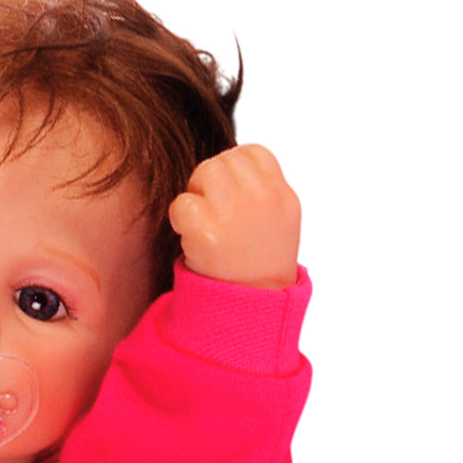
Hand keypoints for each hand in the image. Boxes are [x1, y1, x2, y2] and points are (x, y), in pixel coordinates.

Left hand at [169, 144, 300, 288]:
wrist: (250, 310)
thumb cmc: (258, 266)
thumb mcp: (279, 221)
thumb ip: (263, 189)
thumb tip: (229, 164)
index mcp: (282, 196)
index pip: (252, 153)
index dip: (233, 169)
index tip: (229, 197)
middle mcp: (263, 200)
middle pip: (222, 161)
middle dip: (210, 184)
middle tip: (211, 215)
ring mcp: (236, 214)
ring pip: (203, 173)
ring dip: (195, 197)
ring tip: (203, 226)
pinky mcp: (207, 231)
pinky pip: (182, 203)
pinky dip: (180, 219)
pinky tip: (191, 238)